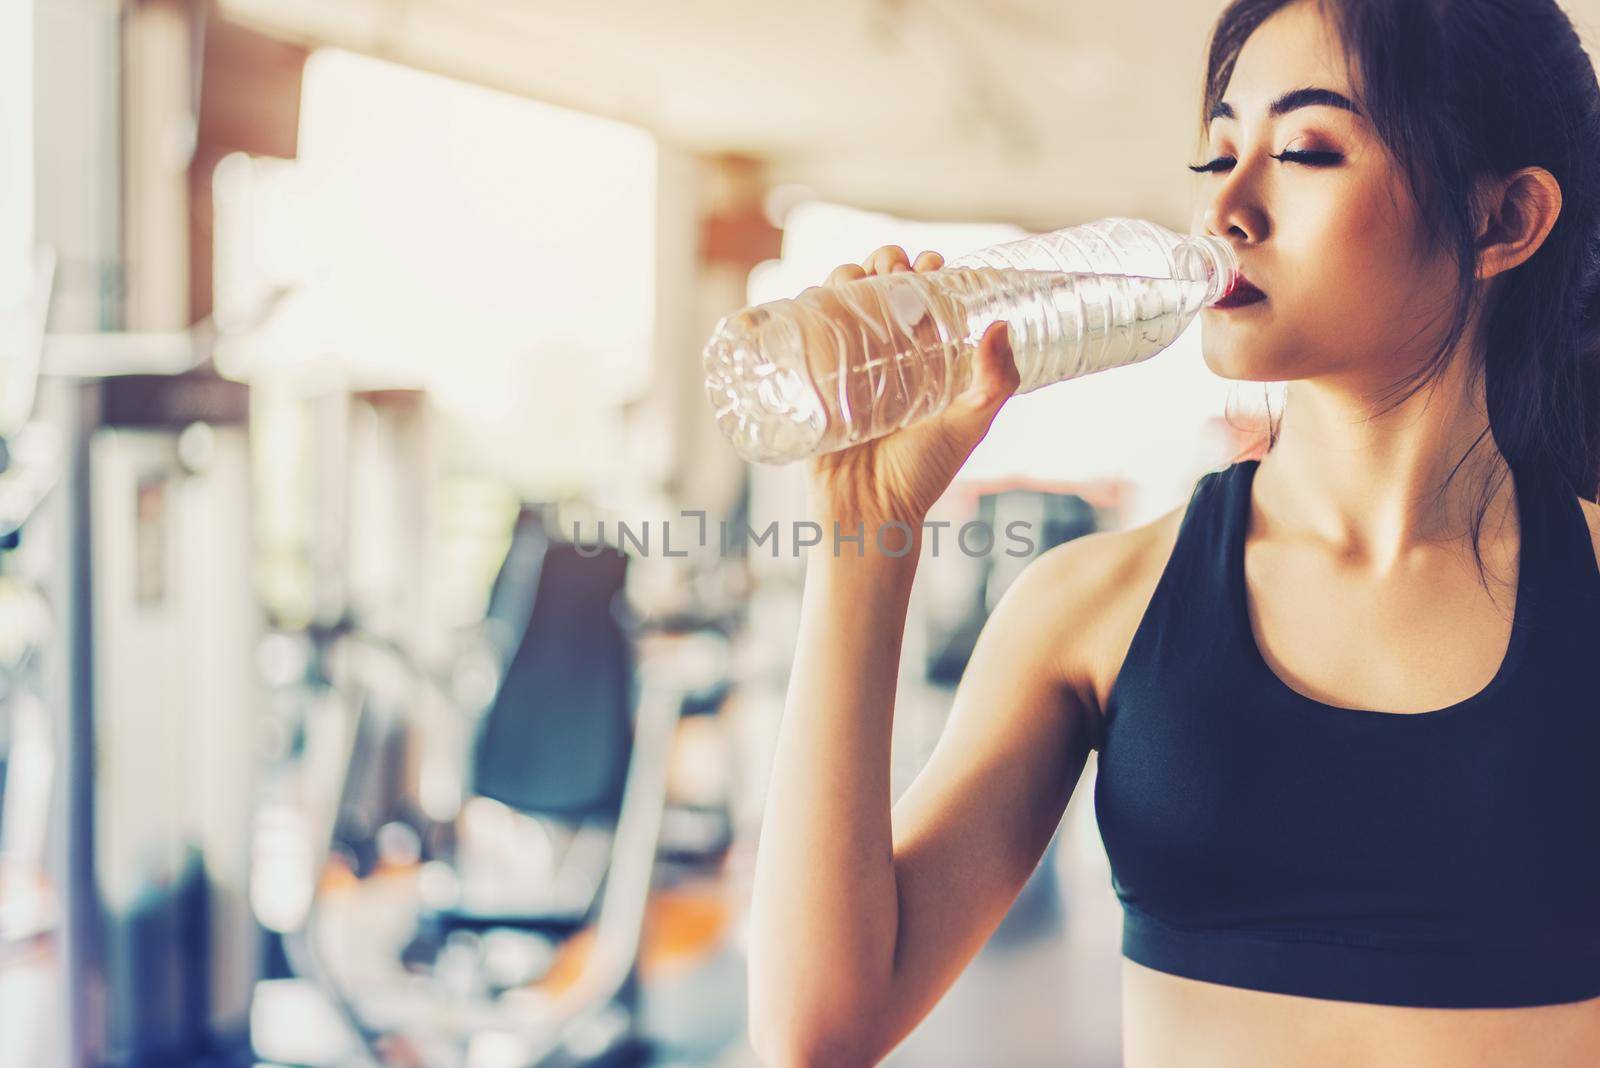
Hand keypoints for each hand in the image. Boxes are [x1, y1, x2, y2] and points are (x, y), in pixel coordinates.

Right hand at [803, 245, 1019, 530]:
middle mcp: (885, 357)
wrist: (867, 513)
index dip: (929, 272)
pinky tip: (818, 294)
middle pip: (880, 291)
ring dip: (846, 276)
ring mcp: (846, 367)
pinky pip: (805, 334)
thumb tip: (1002, 325)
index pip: (925, 301)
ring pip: (841, 302)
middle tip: (893, 265)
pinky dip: (807, 305)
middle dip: (885, 263)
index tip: (935, 263)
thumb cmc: (922, 475)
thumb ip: (996, 382)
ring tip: (858, 277)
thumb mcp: (970, 425)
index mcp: (924, 360)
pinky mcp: (812, 381)